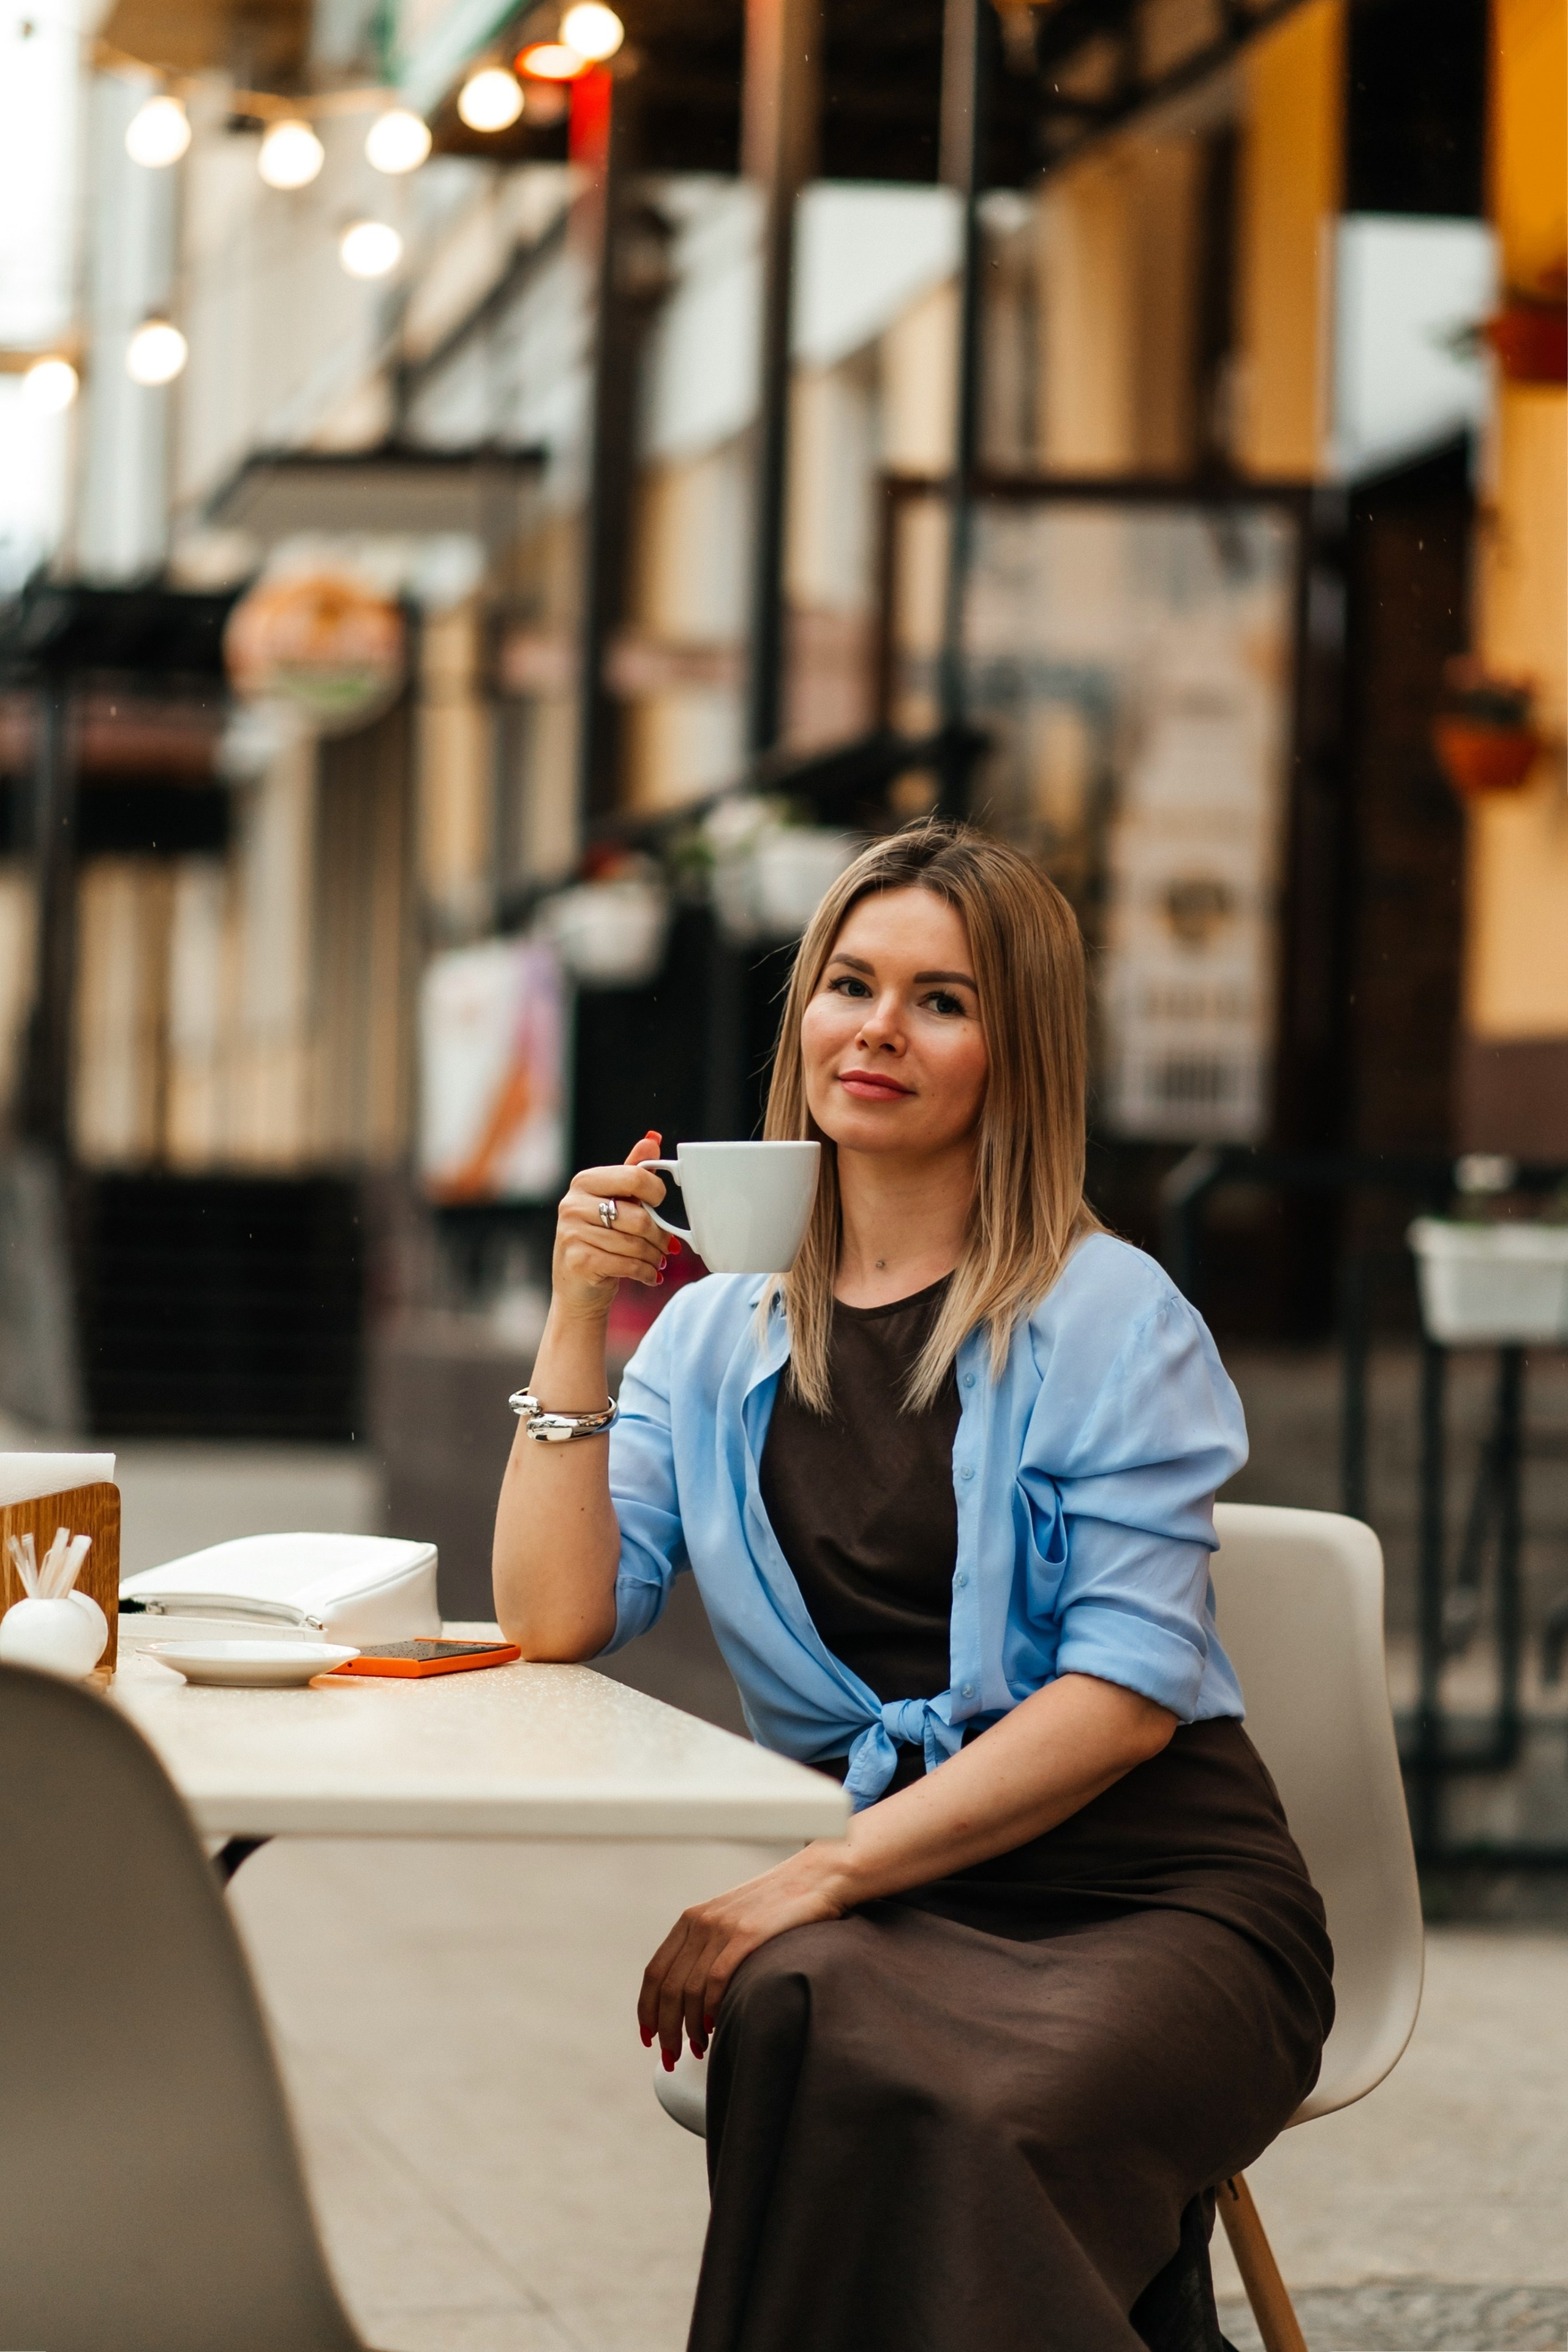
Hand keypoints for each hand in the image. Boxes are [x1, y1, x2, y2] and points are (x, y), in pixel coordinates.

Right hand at [551, 1131, 679, 1322]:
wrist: (577, 1288)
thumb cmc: (600, 1240)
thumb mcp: (615, 1202)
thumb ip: (632, 1172)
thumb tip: (652, 1139)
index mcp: (585, 1182)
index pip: (634, 1177)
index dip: (657, 1192)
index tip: (659, 1204)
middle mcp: (573, 1204)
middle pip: (639, 1217)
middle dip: (659, 1236)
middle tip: (668, 1246)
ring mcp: (572, 1233)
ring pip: (635, 1244)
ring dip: (654, 1257)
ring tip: (657, 1261)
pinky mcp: (578, 1260)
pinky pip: (627, 1264)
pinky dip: (645, 1272)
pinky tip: (649, 1275)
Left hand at [638, 1842, 851, 2069]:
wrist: (818, 1876)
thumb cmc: (779, 1905)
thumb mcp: (733, 1920)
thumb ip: (710, 1948)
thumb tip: (694, 1997)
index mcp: (691, 1919)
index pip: (654, 1972)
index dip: (647, 2009)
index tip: (649, 2037)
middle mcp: (700, 1922)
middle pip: (667, 1988)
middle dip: (665, 2029)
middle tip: (671, 2058)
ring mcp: (723, 1928)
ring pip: (689, 1990)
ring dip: (688, 2028)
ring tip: (697, 2050)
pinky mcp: (748, 1935)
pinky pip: (716, 1980)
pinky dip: (710, 2010)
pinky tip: (714, 2027)